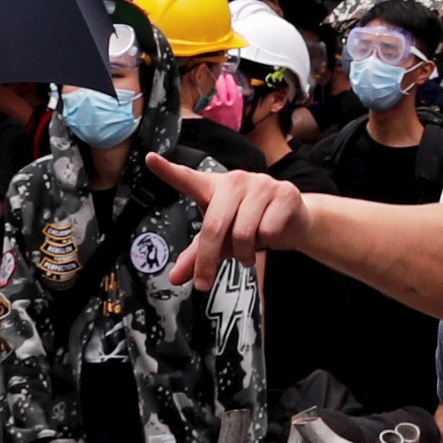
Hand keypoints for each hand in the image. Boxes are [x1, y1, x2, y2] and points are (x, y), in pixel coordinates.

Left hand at [145, 154, 306, 286]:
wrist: (293, 221)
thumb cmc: (250, 225)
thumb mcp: (221, 240)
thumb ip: (197, 255)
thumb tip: (176, 278)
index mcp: (214, 187)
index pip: (187, 178)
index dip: (168, 170)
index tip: (149, 160)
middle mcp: (235, 181)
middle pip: (215, 225)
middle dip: (208, 259)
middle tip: (204, 282)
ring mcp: (262, 184)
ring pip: (244, 232)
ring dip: (244, 254)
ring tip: (247, 253)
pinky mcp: (285, 193)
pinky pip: (268, 230)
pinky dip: (268, 243)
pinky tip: (272, 234)